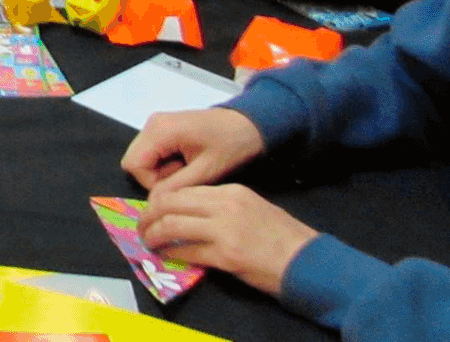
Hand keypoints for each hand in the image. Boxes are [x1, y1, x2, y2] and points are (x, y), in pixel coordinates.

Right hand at [122, 108, 265, 194]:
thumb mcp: (206, 171)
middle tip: (183, 177)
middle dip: (154, 176)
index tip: (177, 185)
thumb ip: (176, 187)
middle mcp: (152, 124)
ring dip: (160, 170)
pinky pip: (150, 151)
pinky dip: (163, 162)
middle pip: (134, 160)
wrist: (248, 124)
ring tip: (187, 168)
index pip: (134, 164)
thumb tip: (153, 202)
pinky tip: (184, 161)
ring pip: (141, 157)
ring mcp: (155, 124)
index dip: (150, 182)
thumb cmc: (230, 146)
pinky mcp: (162, 127)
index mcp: (161, 130)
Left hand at [138, 184, 317, 295]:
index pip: (184, 189)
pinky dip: (171, 253)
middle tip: (141, 226)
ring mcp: (224, 230)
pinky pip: (186, 251)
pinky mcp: (226, 255)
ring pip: (172, 225)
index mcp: (231, 191)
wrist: (308, 261)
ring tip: (148, 241)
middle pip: (170, 203)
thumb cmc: (282, 236)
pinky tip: (166, 255)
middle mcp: (225, 205)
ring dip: (153, 234)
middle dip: (149, 214)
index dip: (162, 200)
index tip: (152, 210)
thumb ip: (222, 206)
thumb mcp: (252, 207)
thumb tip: (189, 213)